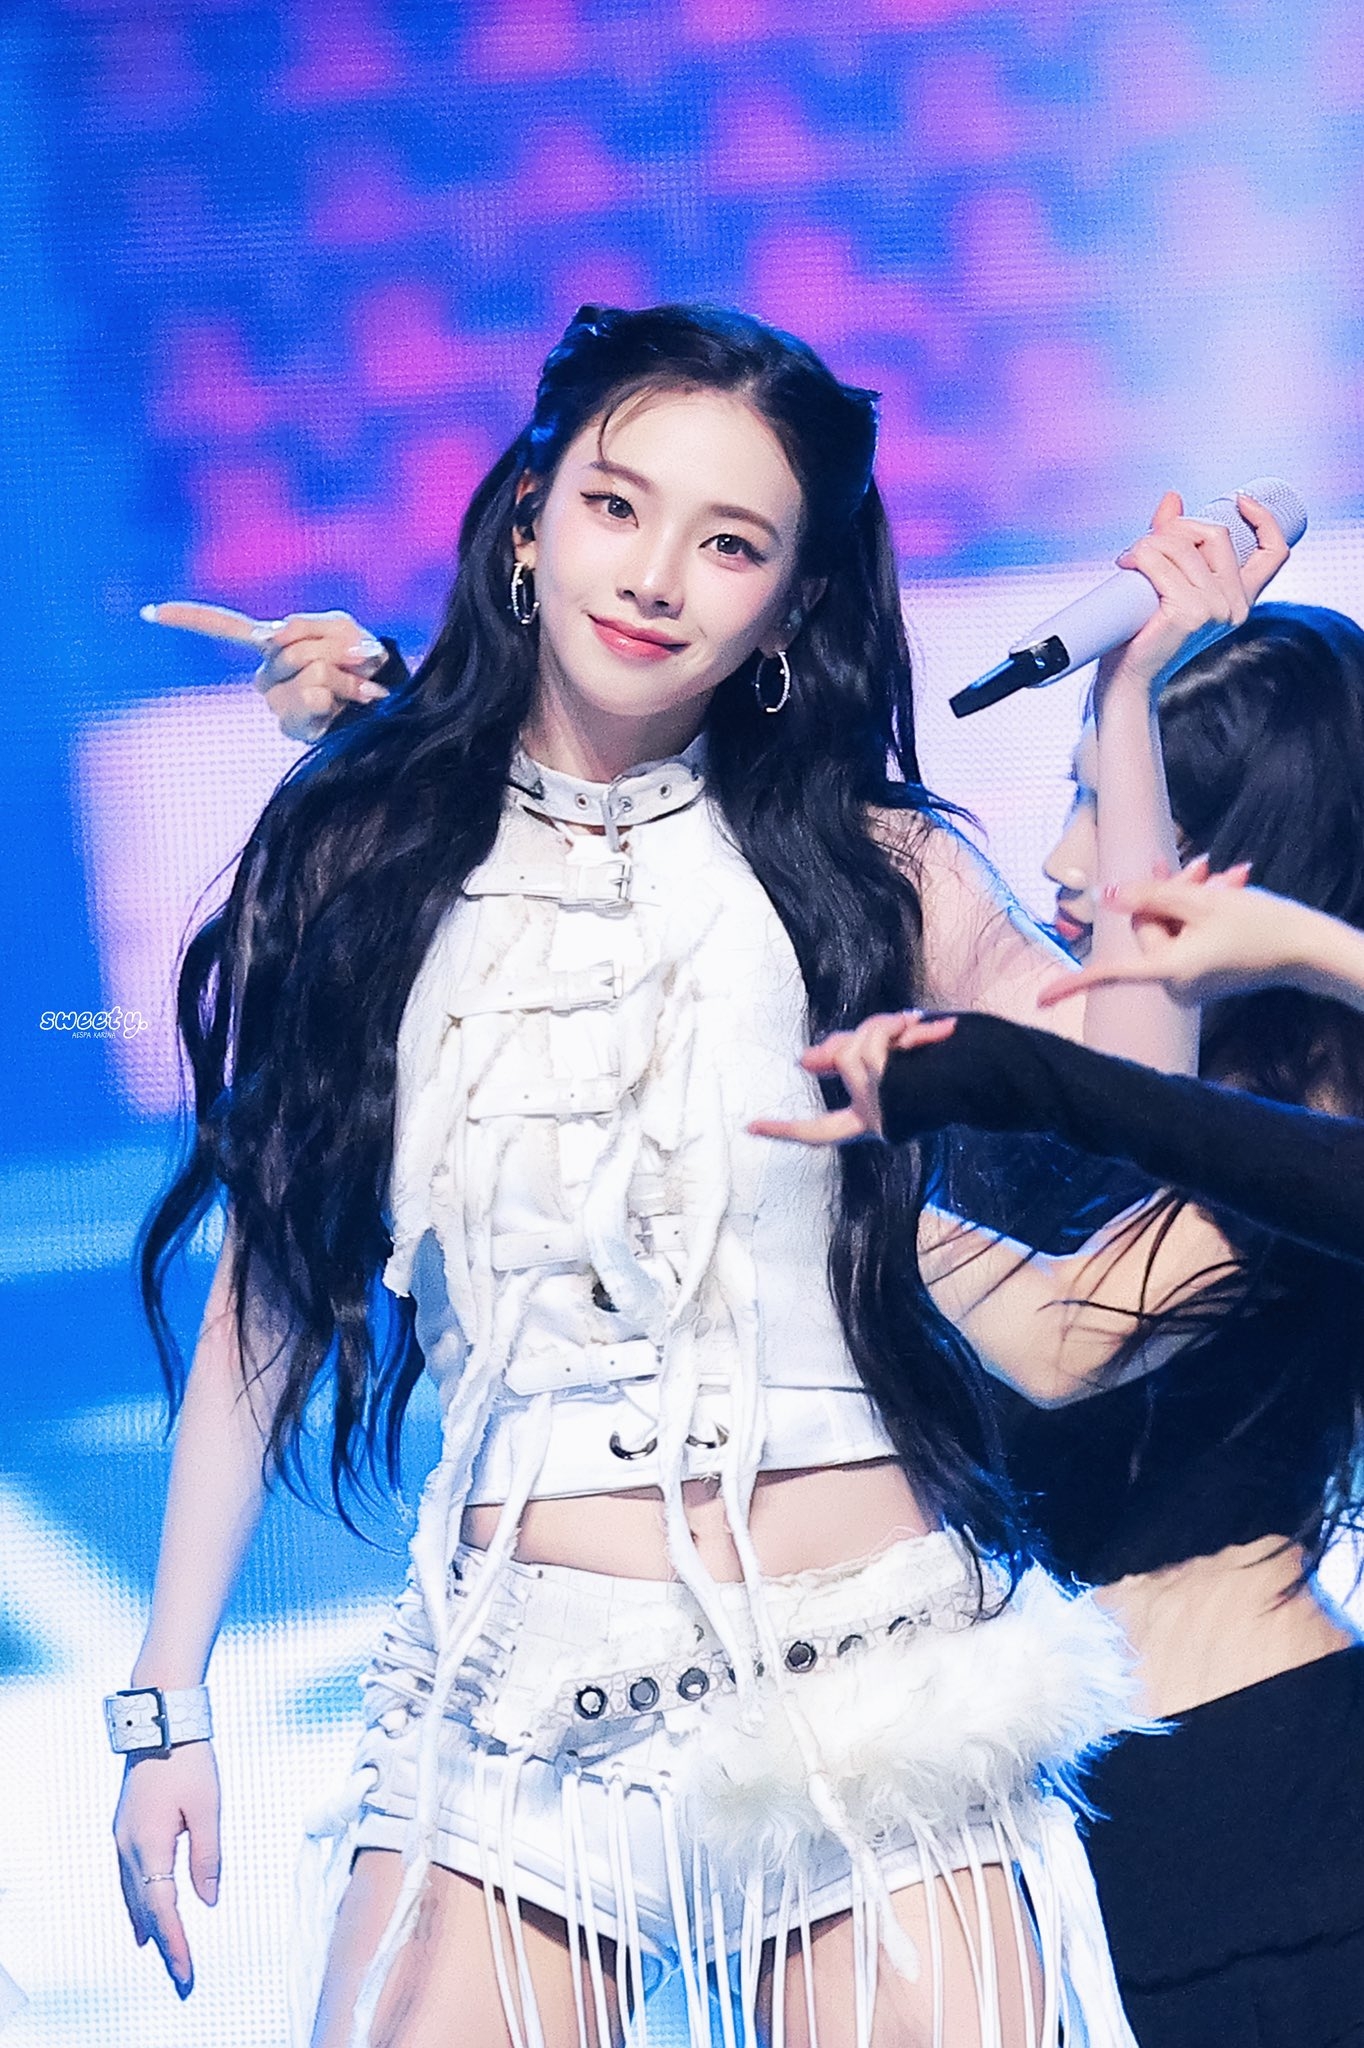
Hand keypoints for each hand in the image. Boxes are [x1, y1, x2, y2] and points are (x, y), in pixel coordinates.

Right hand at [113, 1739, 221, 1999]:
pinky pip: (129, 1878)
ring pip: (133, 1895)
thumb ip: (207, 1857)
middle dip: (163, 1943)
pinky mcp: (125, 1829)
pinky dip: (138, 1901)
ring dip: (147, 1925)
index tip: (186, 1970)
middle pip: (145, 1909)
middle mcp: (128, 1848)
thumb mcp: (208, 1808)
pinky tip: (142, 1913)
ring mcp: (122, 1839)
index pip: (163, 1909)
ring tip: (159, 1951)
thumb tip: (208, 1900)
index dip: (175, 1943)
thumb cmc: (189, 1761)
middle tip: (180, 1974)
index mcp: (149, 1846)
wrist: (159, 1723)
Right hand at [141, 601, 391, 741]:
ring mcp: (277, 703)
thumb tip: (268, 638)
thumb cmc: (362, 662)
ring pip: (308, 673)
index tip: (150, 612)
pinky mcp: (295, 727)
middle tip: (359, 663)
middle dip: (336, 650)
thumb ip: (311, 628)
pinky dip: (341, 695)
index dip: (189, 618)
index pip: (223, 626)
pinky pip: (310, 701)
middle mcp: (265, 676)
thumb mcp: (343, 630)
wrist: (389, 697)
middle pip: (291, 648)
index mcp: (272, 645)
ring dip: (346, 677)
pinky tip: (349, 704)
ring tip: (360, 688)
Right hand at [749, 1011, 956, 1145]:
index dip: (785, 1130)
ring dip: (888, 1027)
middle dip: (868, 1032)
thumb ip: (849, 1058)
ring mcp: (883, 1108)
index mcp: (871, 1120)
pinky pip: (874, 1048)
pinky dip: (898, 1031)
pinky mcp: (892, 1092)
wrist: (1001, 1083)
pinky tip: (932, 1028)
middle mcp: (873, 1120)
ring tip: (920, 1025)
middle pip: (843, 1060)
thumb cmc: (951, 1073)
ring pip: (857, 1049)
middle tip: (906, 1022)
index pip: (819, 1132)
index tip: (750, 1129)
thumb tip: (806, 1060)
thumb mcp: (895, 1066)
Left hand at [1033, 857, 1302, 1007]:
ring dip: (1193, 899)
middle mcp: (1174, 984)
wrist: (1309, 948)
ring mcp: (1189, 982)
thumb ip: (1148, 897)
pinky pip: (1187, 939)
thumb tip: (1104, 896)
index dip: (1072, 984)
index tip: (1040, 1000)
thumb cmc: (1259, 923)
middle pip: (1150, 928)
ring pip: (1171, 929)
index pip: (1111, 974)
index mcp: (1168, 971)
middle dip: (1171, 895)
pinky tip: (1231, 891)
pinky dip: (1203, 915)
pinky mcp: (1203, 976)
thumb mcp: (1200, 900)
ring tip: (1229, 877)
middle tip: (1204, 864)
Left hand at [1095, 490, 1288, 697]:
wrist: (1130, 678)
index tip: (1241, 500)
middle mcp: (1235, 604)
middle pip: (1215, 535)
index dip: (1264, 519)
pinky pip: (1159, 562)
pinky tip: (1127, 564)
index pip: (1274, 552)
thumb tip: (1172, 498)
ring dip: (1148, 544)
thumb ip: (1173, 542)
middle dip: (1177, 528)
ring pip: (1181, 546)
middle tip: (1146, 545)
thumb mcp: (1169, 582)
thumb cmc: (1146, 633)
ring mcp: (1215, 609)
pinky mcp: (1189, 612)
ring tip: (1130, 560)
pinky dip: (1139, 555)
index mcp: (1240, 598)